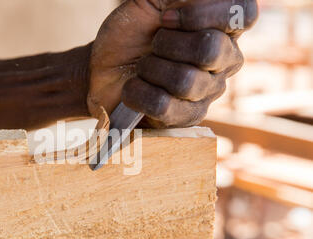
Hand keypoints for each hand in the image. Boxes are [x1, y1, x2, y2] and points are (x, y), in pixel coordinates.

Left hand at [88, 0, 257, 126]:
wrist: (103, 69)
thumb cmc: (130, 34)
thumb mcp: (149, 2)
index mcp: (223, 28)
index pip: (243, 13)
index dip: (202, 14)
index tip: (166, 18)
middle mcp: (225, 61)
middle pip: (210, 49)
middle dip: (167, 43)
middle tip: (152, 45)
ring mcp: (208, 93)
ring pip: (185, 81)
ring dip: (150, 69)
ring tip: (141, 68)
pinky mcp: (187, 119)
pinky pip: (163, 106)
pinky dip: (138, 92)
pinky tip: (133, 88)